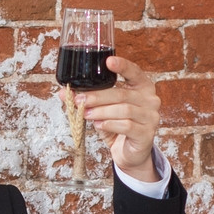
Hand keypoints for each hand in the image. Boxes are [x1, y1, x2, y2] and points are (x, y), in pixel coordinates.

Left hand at [75, 57, 161, 182]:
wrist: (129, 152)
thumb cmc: (117, 126)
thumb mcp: (102, 109)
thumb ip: (87, 99)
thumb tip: (62, 93)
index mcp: (142, 87)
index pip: (134, 72)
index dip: (122, 65)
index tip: (108, 61)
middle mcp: (150, 99)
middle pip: (122, 94)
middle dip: (98, 97)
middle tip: (80, 100)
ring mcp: (151, 117)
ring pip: (124, 110)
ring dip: (101, 111)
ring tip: (86, 114)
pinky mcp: (146, 134)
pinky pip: (127, 126)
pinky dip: (110, 124)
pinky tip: (99, 125)